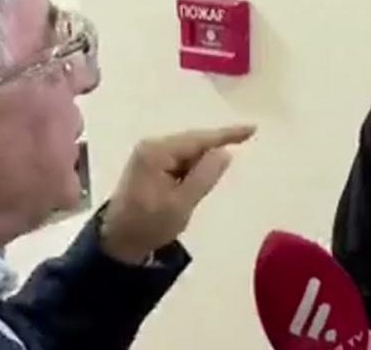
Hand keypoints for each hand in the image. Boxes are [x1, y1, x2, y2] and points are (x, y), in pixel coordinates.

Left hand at [99, 125, 255, 263]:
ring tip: (215, 176)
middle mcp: (151, 146)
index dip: (227, 134)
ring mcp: (148, 154)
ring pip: (187, 152)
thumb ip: (204, 176)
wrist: (118, 241)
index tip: (252, 128)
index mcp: (156, 152)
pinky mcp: (150, 165)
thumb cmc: (149, 225)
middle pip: (193, 142)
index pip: (198, 139)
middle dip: (215, 148)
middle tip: (244, 147)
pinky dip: (193, 167)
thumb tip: (224, 152)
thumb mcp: (181, 204)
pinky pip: (179, 160)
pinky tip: (200, 178)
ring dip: (203, 161)